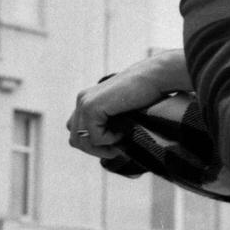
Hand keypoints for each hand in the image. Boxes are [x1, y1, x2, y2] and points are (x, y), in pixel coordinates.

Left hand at [66, 50, 190, 160]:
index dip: (93, 145)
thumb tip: (102, 151)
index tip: (113, 146)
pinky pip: (94, 137)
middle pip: (75, 140)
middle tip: (116, 150)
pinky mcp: (91, 106)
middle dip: (95, 150)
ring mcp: (85, 103)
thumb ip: (106, 125)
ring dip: (102, 147)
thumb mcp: (119, 114)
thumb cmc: (144, 96)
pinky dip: (109, 139)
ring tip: (120, 141)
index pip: (77, 133)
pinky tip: (123, 130)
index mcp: (86, 101)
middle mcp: (82, 100)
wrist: (154, 78)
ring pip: (82, 141)